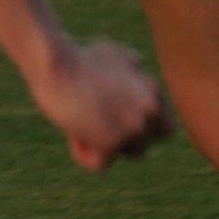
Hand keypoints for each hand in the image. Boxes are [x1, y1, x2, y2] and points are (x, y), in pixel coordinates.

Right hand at [28, 29, 168, 168]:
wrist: (56, 63)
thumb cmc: (77, 56)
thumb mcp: (114, 54)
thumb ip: (132, 66)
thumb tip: (138, 65)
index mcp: (154, 91)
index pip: (163, 126)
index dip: (134, 125)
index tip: (110, 114)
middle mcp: (152, 110)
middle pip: (146, 143)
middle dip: (125, 140)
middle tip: (98, 124)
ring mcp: (135, 127)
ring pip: (128, 154)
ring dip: (104, 146)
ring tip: (80, 124)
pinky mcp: (114, 141)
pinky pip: (99, 164)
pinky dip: (82, 154)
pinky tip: (71, 135)